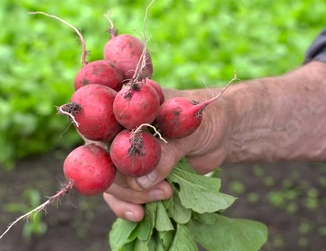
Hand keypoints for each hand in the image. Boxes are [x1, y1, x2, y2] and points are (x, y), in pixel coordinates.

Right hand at [103, 87, 234, 221]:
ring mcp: (124, 155)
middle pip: (103, 160)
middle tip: (160, 189)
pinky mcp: (134, 176)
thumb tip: (140, 181)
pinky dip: (128, 207)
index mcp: (126, 108)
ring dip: (130, 197)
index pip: (104, 128)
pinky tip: (140, 215)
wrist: (222, 134)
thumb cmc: (205, 119)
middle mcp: (118, 131)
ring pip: (111, 181)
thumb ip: (166, 152)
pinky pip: (121, 195)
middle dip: (125, 181)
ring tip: (163, 196)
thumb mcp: (188, 131)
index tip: (126, 168)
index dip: (108, 148)